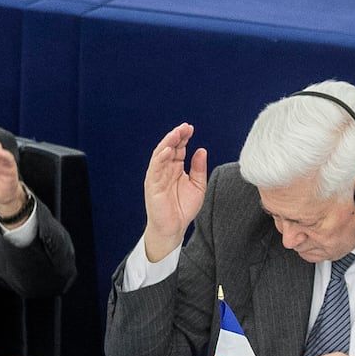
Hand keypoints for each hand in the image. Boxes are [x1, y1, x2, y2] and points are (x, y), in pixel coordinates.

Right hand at [143, 123, 207, 261]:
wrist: (174, 228)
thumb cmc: (184, 208)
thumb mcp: (198, 186)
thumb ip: (199, 169)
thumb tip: (201, 150)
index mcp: (175, 168)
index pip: (178, 148)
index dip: (184, 137)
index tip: (190, 128)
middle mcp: (165, 169)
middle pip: (169, 148)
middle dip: (176, 136)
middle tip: (185, 127)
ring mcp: (157, 176)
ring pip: (160, 155)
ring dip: (167, 143)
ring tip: (176, 133)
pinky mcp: (152, 185)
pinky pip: (155, 169)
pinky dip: (160, 158)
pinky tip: (167, 150)